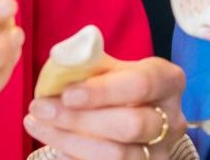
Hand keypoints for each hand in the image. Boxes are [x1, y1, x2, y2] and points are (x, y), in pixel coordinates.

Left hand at [22, 57, 187, 159]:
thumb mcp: (107, 67)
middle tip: (40, 108)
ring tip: (37, 124)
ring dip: (70, 140)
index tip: (67, 93)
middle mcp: (172, 119)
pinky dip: (75, 157)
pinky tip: (55, 143)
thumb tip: (62, 60)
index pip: (142, 84)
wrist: (126, 113)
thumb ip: (87, 61)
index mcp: (168, 81)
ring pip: (118, 154)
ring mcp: (159, 151)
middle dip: (80, 118)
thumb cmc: (114, 85)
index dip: (103, 90)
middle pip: (131, 125)